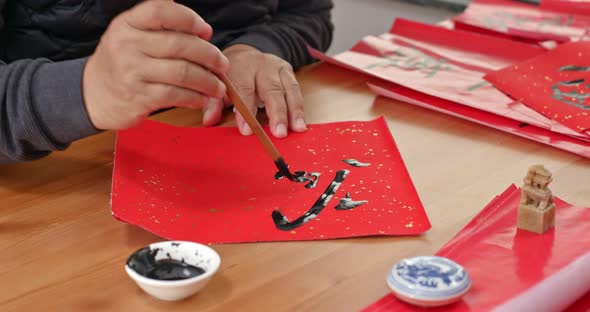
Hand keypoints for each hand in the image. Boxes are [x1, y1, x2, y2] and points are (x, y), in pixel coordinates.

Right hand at [83, 0, 228, 129]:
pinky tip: (203, 99)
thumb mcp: (131, 34)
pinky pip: (176, 95)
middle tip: (222, 64)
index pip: (160, 11)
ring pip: (182, 73)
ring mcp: (132, 72)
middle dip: (209, 55)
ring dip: (207, 80)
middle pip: (179, 45)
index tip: (206, 31)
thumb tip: (200, 26)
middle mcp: (127, 45)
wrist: (94, 94)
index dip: (188, 18)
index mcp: (127, 24)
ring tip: (218, 86)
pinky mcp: (138, 97)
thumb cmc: (122, 62)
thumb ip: (159, 25)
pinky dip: (195, 98)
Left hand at [203, 44, 306, 137]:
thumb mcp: (218, 84)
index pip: (244, 89)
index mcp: (240, 67)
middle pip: (271, 89)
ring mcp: (277, 67)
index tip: (247, 130)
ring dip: (294, 111)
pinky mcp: (289, 71)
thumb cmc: (231, 74)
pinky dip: (300, 107)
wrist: (245, 53)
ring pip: (288, 89)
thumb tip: (208, 120)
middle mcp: (261, 66)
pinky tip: (301, 123)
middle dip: (277, 112)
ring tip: (297, 128)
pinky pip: (296, 89)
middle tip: (279, 133)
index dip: (246, 111)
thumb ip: (213, 102)